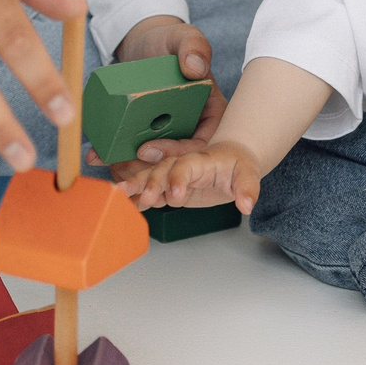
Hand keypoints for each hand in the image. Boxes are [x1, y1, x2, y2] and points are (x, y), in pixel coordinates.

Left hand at [115, 15, 225, 158]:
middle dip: (147, 171)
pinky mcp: (147, 136)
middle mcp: (192, 130)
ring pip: (152, 163)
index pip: (200, 145)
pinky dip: (116, 159)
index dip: (176, 154)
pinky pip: (134, 155)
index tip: (148, 150)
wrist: (144, 45)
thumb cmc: (169, 41)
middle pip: (175, 161)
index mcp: (212, 114)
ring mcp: (168, 136)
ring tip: (104, 160)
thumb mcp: (184, 38)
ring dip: (128, 168)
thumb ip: (194, 47)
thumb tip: (195, 67)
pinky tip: (96, 156)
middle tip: (121, 167)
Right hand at [116, 140, 262, 214]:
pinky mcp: (169, 189)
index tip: (176, 195)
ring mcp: (173, 176)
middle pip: (163, 170)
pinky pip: (150, 193)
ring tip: (118, 195)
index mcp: (200, 159)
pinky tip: (124, 205)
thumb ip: (246, 188)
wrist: (231, 160)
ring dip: (135, 187)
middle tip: (146, 198)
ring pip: (150, 179)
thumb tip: (247, 205)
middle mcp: (182, 165)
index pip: (186, 165)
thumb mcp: (248, 174)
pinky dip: (137, 198)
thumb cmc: (239, 164)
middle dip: (152, 183)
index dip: (179, 178)